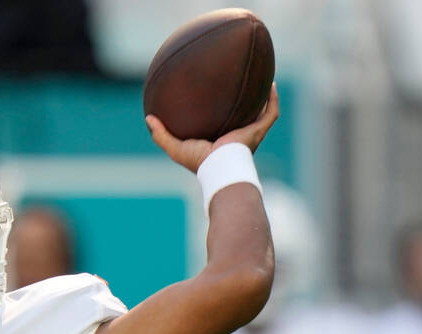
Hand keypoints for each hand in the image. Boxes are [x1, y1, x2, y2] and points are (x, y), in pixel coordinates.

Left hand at [146, 83, 279, 172]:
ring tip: (262, 79)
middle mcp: (236, 136)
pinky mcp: (258, 131)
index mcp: (219, 140)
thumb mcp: (176, 148)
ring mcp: (250, 134)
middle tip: (240, 84)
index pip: (220, 124)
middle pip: (242, 116)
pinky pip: (270, 113)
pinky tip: (272, 84)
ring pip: (260, 113)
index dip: (220, 112)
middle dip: (244, 103)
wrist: (220, 166)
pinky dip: (273, 100)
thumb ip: (161, 134)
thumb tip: (148, 117)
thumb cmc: (199, 161)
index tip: (215, 98)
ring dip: (262, 98)